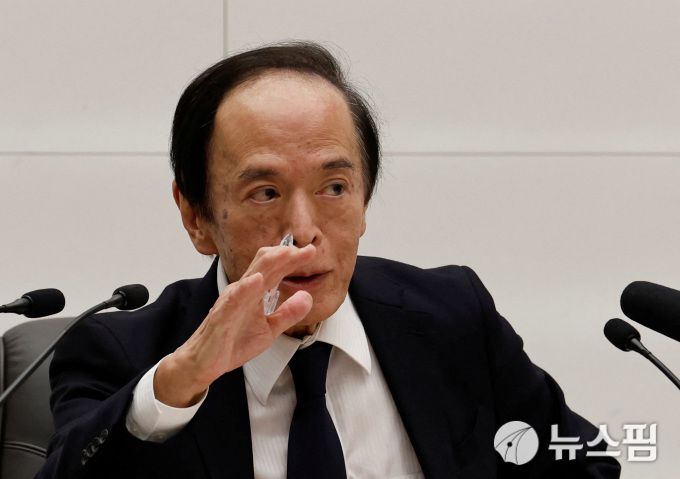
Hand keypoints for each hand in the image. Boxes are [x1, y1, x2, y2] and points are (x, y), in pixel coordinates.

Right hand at [154, 244, 315, 406]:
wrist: (204, 363)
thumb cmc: (233, 342)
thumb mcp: (270, 329)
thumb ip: (288, 313)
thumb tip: (308, 297)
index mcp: (254, 293)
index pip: (275, 269)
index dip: (293, 259)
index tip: (311, 251)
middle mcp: (242, 292)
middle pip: (264, 265)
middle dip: (285, 254)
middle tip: (307, 249)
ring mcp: (231, 302)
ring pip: (250, 276)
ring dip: (270, 264)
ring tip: (287, 254)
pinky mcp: (221, 317)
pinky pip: (233, 301)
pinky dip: (246, 289)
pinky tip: (257, 280)